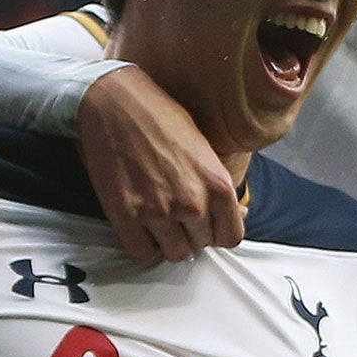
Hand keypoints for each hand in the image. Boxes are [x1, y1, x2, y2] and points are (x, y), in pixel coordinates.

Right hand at [79, 66, 244, 263]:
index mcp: (218, 184)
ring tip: (159, 219)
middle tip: (178, 215)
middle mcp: (192, 202)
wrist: (116, 102)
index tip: (206, 224)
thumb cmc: (161, 118)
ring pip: (174, 253)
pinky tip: (141, 226)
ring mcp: (158, 211)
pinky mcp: (126, 214)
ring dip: (168, 241)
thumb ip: (220, 187)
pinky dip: (143, 244)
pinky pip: (141, 253)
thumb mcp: (204, 148)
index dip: (218, 232)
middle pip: (201, 246)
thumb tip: (240, 214)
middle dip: (192, 233)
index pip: (231, 236)